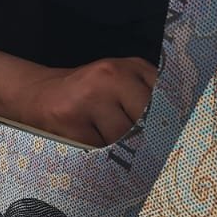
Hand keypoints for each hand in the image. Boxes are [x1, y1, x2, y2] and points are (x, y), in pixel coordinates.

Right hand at [18, 56, 157, 146]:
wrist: (38, 94)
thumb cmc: (89, 95)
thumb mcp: (122, 83)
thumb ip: (150, 96)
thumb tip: (177, 129)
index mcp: (131, 66)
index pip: (167, 97)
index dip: (170, 120)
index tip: (170, 134)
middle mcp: (111, 76)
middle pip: (148, 119)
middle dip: (144, 135)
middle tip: (138, 142)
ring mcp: (89, 97)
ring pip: (124, 137)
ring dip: (119, 145)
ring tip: (106, 135)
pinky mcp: (70, 120)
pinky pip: (100, 148)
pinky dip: (98, 151)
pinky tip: (90, 139)